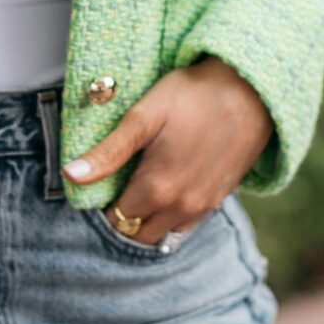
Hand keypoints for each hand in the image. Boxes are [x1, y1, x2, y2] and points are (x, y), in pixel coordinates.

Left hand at [62, 56, 272, 245]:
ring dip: (150, 218)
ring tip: (146, 183)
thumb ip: (108, 152)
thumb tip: (71, 175)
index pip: (117, 219)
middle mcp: (181, 208)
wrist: (252, 90)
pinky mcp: (221, 198)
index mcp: (157, 190)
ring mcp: (205, 207)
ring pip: (165, 232)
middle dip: (125, 216)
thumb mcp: (144, 116)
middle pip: (140, 233)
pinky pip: (189, 223)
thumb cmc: (194, 95)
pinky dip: (174, 213)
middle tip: (123, 182)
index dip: (105, 203)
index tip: (107, 179)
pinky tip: (173, 183)